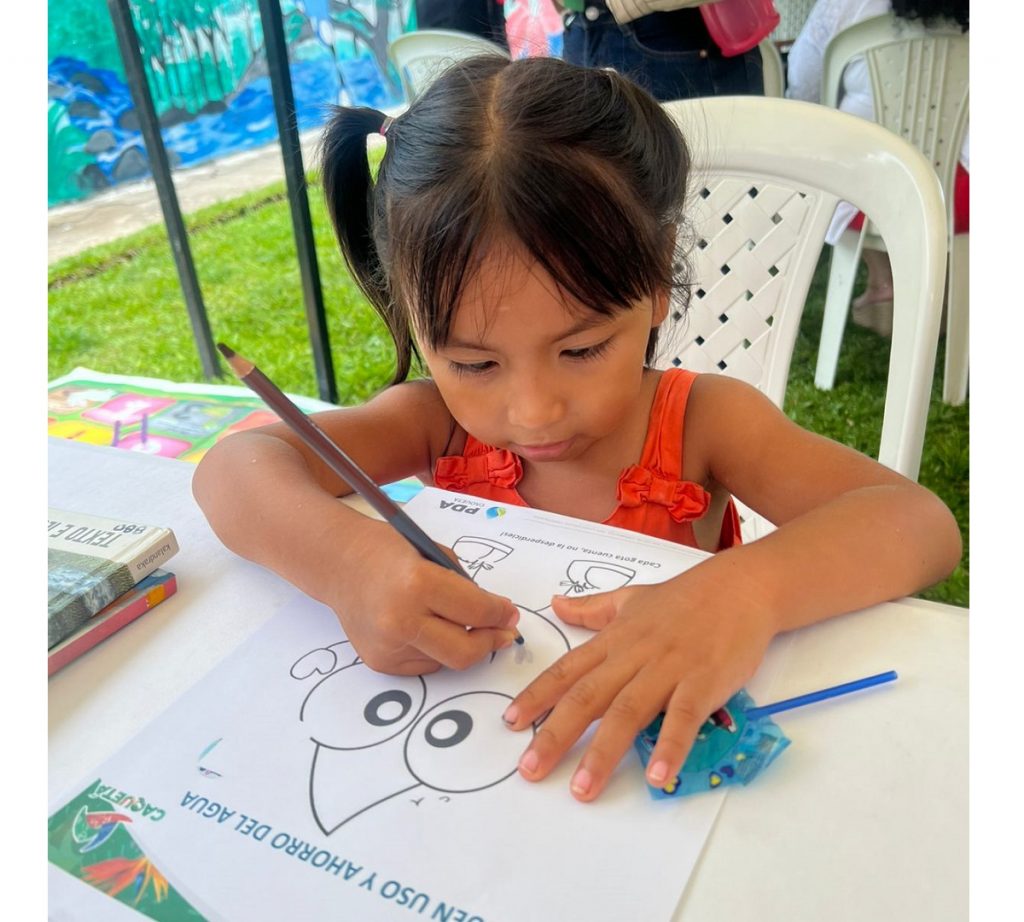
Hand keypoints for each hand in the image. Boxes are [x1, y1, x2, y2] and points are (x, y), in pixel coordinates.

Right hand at [329, 518, 520, 674]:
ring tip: (457, 623)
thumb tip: (494, 614)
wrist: (338, 563)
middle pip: (465, 651)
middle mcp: (400, 620)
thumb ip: (463, 584)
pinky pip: (425, 665)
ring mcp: (388, 646)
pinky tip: (427, 628)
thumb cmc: (387, 550)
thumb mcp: (432, 552)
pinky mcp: (380, 662)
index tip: (510, 613)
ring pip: (447, 661)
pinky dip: (435, 650)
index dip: (501, 614)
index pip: (476, 611)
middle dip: (490, 642)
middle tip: (501, 631)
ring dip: (462, 645)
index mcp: (417, 583)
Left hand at [501, 575, 774, 800]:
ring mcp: (668, 669)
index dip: (537, 696)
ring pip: (628, 712)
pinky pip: (683, 718)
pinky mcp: (703, 682)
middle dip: (555, 735)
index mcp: (615, 639)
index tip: (510, 723)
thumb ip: (591, 608)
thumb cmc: (686, 597)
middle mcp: (634, 656)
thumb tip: (555, 604)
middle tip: (529, 770)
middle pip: (588, 697)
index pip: (568, 670)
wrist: (741, 588)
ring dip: (603, 752)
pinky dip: (669, 746)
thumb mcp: (631, 598)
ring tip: (582, 788)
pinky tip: (657, 777)